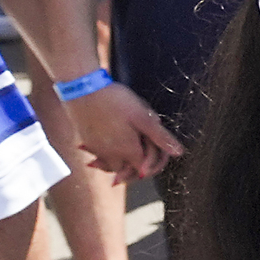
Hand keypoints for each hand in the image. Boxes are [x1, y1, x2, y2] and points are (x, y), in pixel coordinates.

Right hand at [65, 80, 182, 180]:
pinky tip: (107, 148)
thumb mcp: (143, 117)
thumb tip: (178, 152)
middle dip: (138, 169)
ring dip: (120, 166)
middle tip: (146, 162)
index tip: (161, 152)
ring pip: (112, 166)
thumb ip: (160, 137)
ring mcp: (97, 149)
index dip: (156, 163)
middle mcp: (111, 156)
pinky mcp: (86, 140)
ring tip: (127, 159)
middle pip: (128, 172)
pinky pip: (98, 157)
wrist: (81, 88)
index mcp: (128, 151)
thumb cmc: (114, 100)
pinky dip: (105, 158)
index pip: (146, 169)